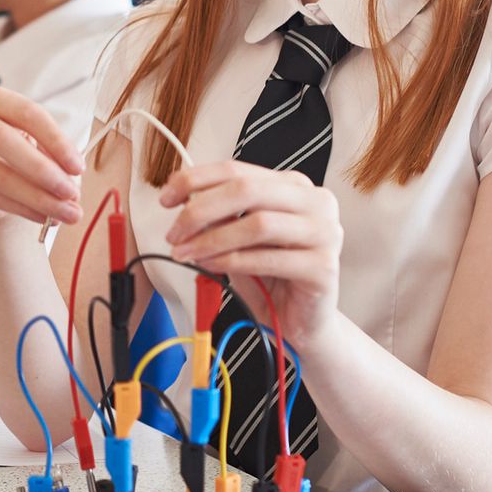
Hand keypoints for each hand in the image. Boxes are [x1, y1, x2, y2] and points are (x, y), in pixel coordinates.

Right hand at [0, 87, 82, 225]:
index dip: (56, 140)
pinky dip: (24, 210)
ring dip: (38, 198)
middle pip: (4, 140)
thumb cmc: (27, 154)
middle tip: (71, 192)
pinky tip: (45, 217)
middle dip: (43, 170)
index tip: (78, 167)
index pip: (28, 113)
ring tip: (67, 213)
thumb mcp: (44, 147)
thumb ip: (56, 159)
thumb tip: (70, 185)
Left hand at [161, 162, 343, 346]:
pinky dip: (230, 261)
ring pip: (257, 224)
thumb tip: (183, 198)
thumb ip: (219, 214)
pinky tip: (208, 266)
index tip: (166, 199)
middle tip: (174, 232)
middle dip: (201, 210)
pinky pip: (267, 258)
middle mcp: (316, 202)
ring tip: (185, 253)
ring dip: (211, 239)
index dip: (195, 181)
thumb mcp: (237, 236)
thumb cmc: (270, 276)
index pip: (237, 170)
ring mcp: (325, 232)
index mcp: (293, 185)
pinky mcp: (323, 267)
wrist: (299, 321)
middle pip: (247, 190)